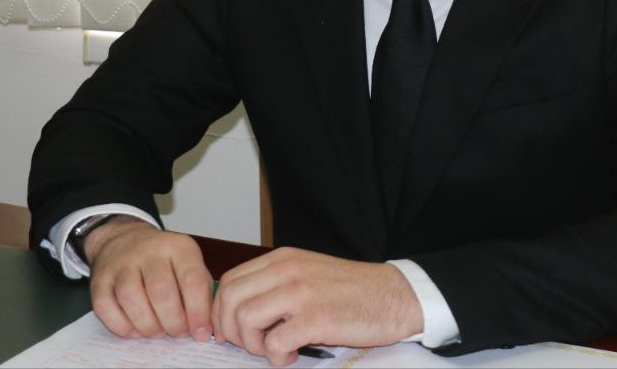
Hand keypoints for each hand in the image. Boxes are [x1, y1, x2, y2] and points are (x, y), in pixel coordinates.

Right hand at [84, 217, 213, 341]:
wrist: (124, 239)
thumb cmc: (164, 260)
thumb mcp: (189, 263)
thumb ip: (200, 292)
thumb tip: (204, 329)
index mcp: (178, 247)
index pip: (192, 280)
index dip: (198, 312)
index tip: (201, 333)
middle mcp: (149, 251)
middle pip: (161, 291)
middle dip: (173, 321)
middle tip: (178, 333)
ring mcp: (121, 264)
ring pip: (132, 298)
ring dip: (148, 325)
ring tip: (157, 332)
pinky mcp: (99, 279)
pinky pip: (106, 307)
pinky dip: (122, 326)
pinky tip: (135, 331)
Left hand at [211, 247, 422, 366]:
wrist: (394, 295)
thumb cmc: (352, 290)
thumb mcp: (309, 272)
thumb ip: (277, 283)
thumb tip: (240, 310)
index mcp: (283, 259)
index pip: (230, 281)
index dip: (222, 311)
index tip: (232, 331)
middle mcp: (288, 270)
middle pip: (230, 300)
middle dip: (230, 330)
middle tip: (249, 345)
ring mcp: (301, 293)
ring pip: (245, 320)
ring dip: (252, 345)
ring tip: (272, 351)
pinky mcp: (316, 318)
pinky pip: (274, 343)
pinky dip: (276, 357)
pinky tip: (291, 357)